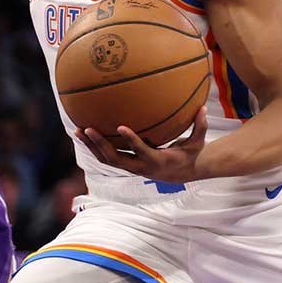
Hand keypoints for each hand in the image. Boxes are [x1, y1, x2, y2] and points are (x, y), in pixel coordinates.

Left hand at [77, 107, 207, 185]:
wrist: (180, 174)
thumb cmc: (189, 154)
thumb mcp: (197, 142)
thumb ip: (199, 126)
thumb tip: (203, 107)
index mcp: (156, 161)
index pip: (142, 151)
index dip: (131, 140)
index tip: (120, 126)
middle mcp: (139, 167)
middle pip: (115, 158)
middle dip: (100, 144)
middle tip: (87, 129)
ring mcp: (130, 168)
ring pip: (106, 160)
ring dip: (91, 146)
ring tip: (78, 131)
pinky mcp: (125, 165)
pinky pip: (106, 157)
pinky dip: (95, 147)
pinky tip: (84, 134)